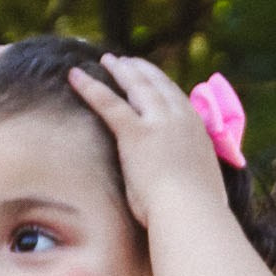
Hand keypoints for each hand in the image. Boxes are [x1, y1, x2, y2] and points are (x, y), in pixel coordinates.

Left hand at [68, 54, 227, 228]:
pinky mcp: (136, 133)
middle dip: (140, 70)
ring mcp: (159, 123)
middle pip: (157, 85)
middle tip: (125, 61)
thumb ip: (190, 176)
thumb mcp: (201, 187)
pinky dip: (89, 87)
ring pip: (135, 87)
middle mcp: (180, 118)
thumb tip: (186, 186)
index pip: (176, 98)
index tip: (150, 76)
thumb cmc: (196, 213)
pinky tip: (74, 75)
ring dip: (119, 70)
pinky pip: (108, 103)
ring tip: (106, 60)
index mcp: (197, 130)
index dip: (160, 84)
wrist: (192, 215)